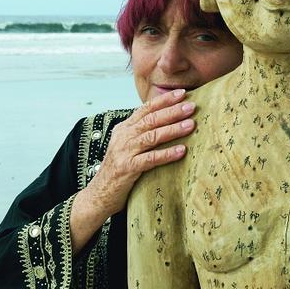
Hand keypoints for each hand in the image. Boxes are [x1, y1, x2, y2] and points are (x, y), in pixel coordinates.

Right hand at [71, 89, 195, 252]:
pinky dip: (167, 154)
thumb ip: (141, 134)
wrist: (98, 194)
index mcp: (124, 129)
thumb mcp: (126, 146)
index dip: (164, 100)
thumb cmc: (118, 170)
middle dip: (172, 111)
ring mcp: (124, 152)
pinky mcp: (127, 168)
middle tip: (191, 106)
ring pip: (151, 136)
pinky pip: (150, 159)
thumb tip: (166, 122)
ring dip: (173, 129)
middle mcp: (123, 137)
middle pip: (150, 119)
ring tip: (191, 124)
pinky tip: (182, 151)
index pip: (145, 109)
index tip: (182, 93)